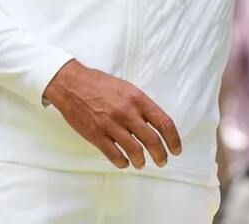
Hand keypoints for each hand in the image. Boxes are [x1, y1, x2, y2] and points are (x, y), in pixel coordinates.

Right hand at [43, 60, 181, 169]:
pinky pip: (114, 155)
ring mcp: (111, 125)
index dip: (173, 139)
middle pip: (152, 140)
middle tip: (163, 161)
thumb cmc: (100, 84)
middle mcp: (127, 112)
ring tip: (141, 164)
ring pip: (134, 150)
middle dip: (160, 155)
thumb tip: (154, 124)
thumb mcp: (127, 88)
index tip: (176, 149)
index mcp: (138, 99)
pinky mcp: (96, 135)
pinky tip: (124, 162)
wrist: (72, 85)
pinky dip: (122, 162)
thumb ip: (141, 106)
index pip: (164, 122)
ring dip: (141, 161)